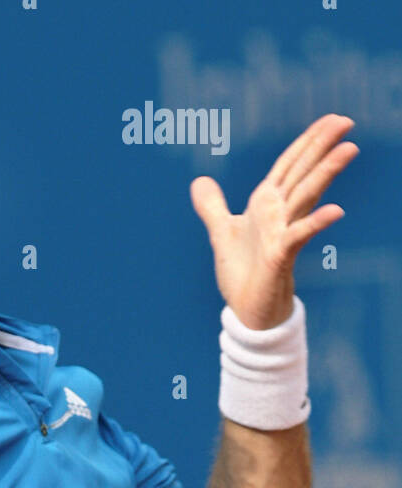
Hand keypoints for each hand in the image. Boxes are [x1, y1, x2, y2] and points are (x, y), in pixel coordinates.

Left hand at [190, 113, 358, 329]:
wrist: (247, 309)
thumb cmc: (242, 272)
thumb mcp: (222, 233)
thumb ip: (212, 206)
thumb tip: (199, 181)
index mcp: (266, 204)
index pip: (289, 164)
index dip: (307, 141)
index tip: (331, 118)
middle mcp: (279, 213)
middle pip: (303, 172)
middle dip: (322, 146)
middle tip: (347, 121)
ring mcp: (283, 233)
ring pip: (307, 196)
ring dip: (326, 172)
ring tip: (349, 150)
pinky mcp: (280, 255)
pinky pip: (300, 235)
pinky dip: (317, 222)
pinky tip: (337, 211)